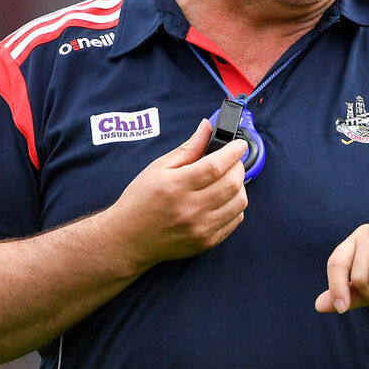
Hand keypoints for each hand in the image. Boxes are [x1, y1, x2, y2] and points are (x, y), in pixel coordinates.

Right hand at [105, 119, 249, 272]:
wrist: (129, 239)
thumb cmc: (140, 200)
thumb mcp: (158, 168)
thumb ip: (188, 148)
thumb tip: (207, 127)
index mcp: (176, 186)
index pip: (215, 165)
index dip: (233, 152)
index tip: (239, 145)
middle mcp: (190, 209)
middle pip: (232, 183)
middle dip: (238, 166)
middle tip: (232, 161)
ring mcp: (200, 228)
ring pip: (239, 202)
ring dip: (239, 186)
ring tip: (226, 180)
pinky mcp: (207, 241)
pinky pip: (235, 220)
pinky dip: (235, 206)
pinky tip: (223, 199)